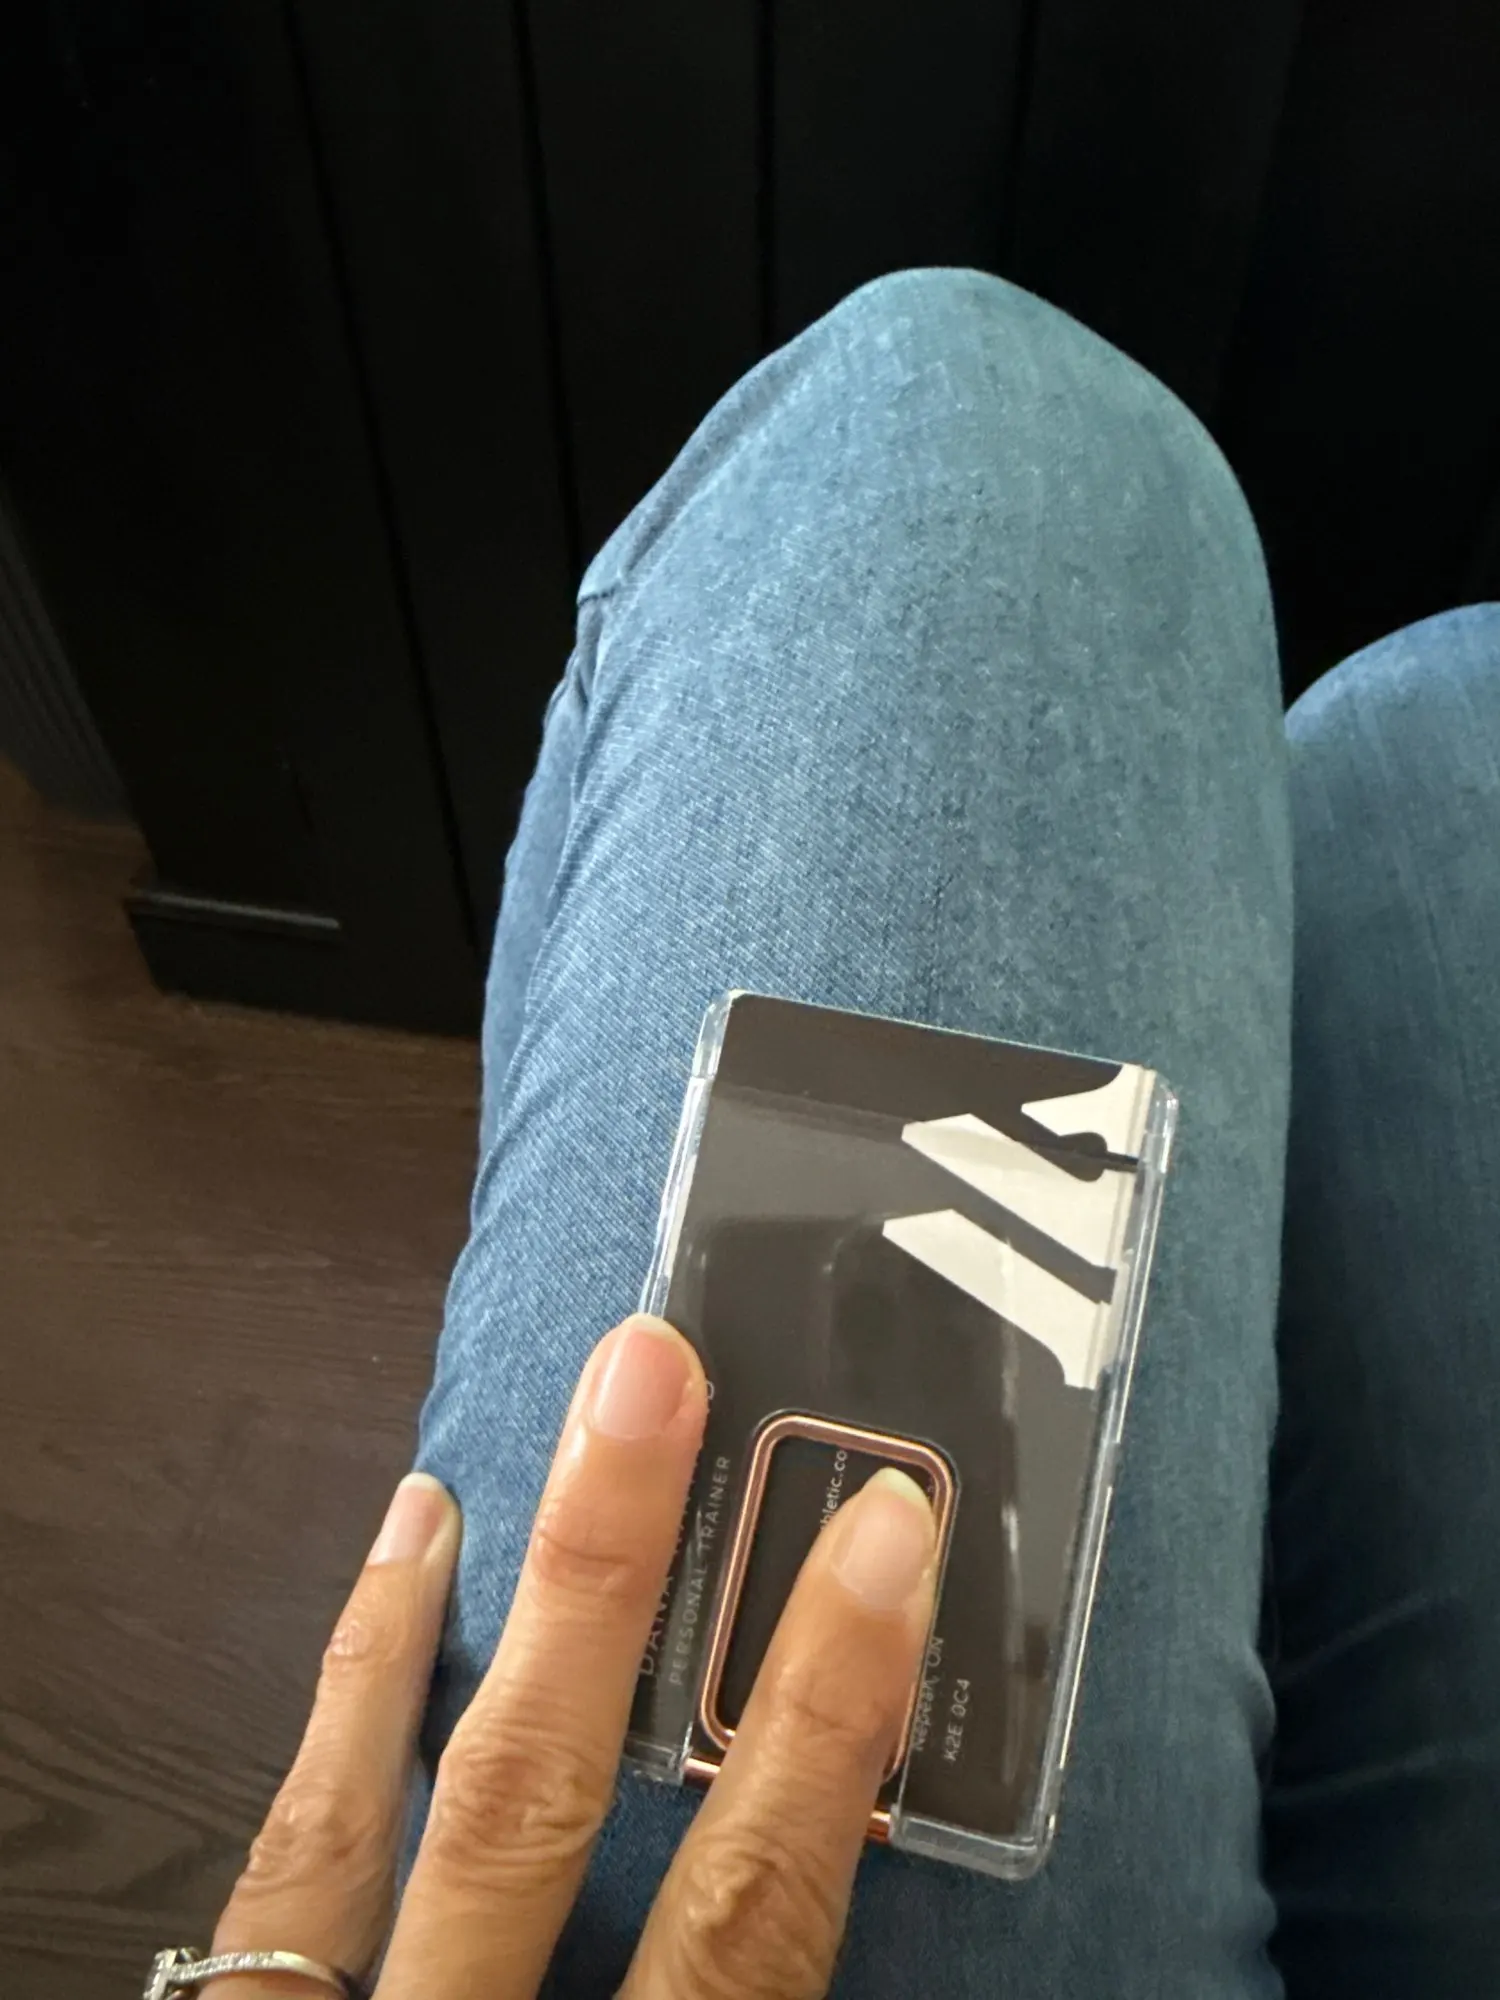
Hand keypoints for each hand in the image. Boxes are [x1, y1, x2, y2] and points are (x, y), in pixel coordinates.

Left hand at [210, 1315, 937, 1996]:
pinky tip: (382, 1597)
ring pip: (365, 1827)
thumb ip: (756, 1983)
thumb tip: (845, 1855)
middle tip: (648, 1374)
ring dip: (425, 1625)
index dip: (822, 1725)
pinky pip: (270, 1887)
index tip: (886, 1540)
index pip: (750, 1919)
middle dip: (595, 1575)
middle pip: (531, 1803)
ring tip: (484, 1461)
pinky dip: (330, 1737)